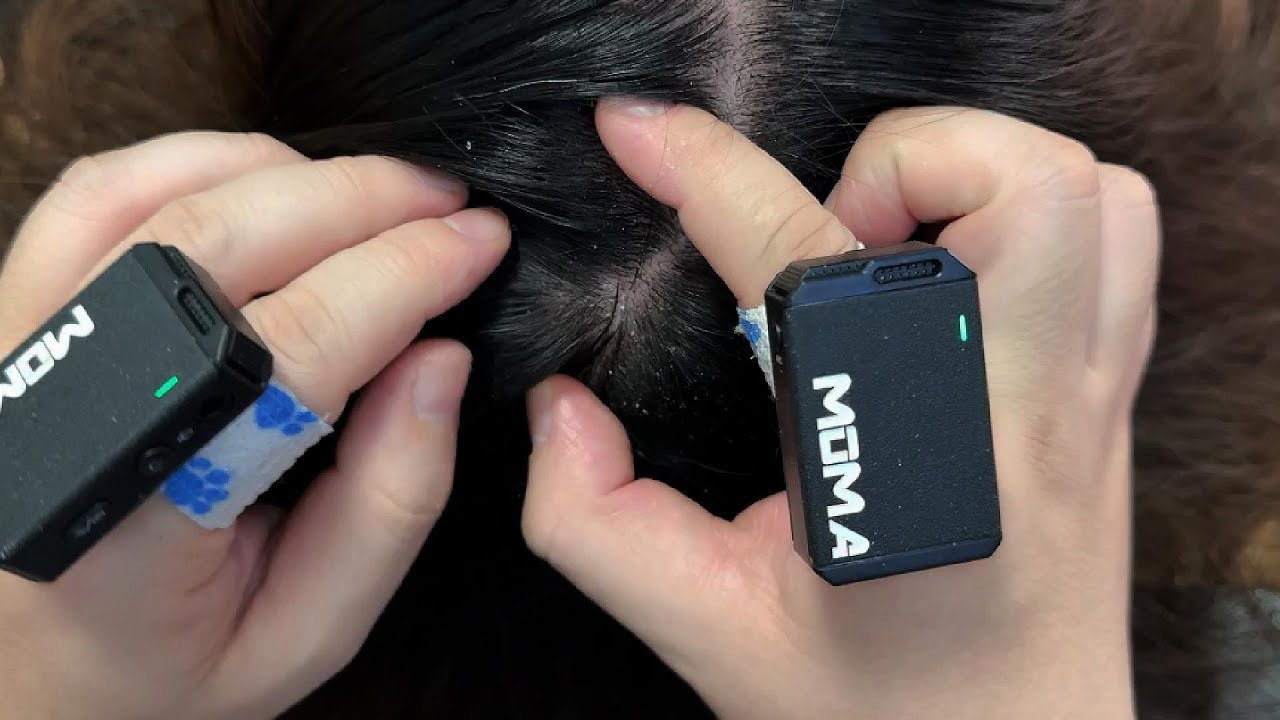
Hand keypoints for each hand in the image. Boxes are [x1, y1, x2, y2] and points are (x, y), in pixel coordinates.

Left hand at [0, 133, 509, 718]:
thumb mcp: (306, 630)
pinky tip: (283, 184)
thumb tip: (444, 359)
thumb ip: (388, 504)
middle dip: (363, 200)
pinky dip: (201, 160)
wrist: (24, 679)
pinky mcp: (10, 318)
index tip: (482, 241)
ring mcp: (13, 349)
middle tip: (452, 203)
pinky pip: (98, 195)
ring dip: (291, 172)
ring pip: (153, 196)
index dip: (404, 274)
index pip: (293, 347)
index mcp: (136, 517)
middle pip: (220, 243)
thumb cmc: (166, 668)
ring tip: (385, 196)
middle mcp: (51, 413)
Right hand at [520, 102, 1157, 718]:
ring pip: (1090, 192)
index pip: (807, 264)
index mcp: (914, 466)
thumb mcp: (706, 629)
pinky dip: (1038, 214)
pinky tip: (951, 282)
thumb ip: (595, 520)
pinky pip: (1119, 237)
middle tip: (822, 240)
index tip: (635, 133)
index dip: (705, 172)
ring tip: (888, 253)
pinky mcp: (1113, 395)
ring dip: (974, 179)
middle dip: (893, 167)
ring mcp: (1091, 396)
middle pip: (1019, 184)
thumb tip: (556, 405)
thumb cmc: (875, 710)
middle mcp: (1027, 411)